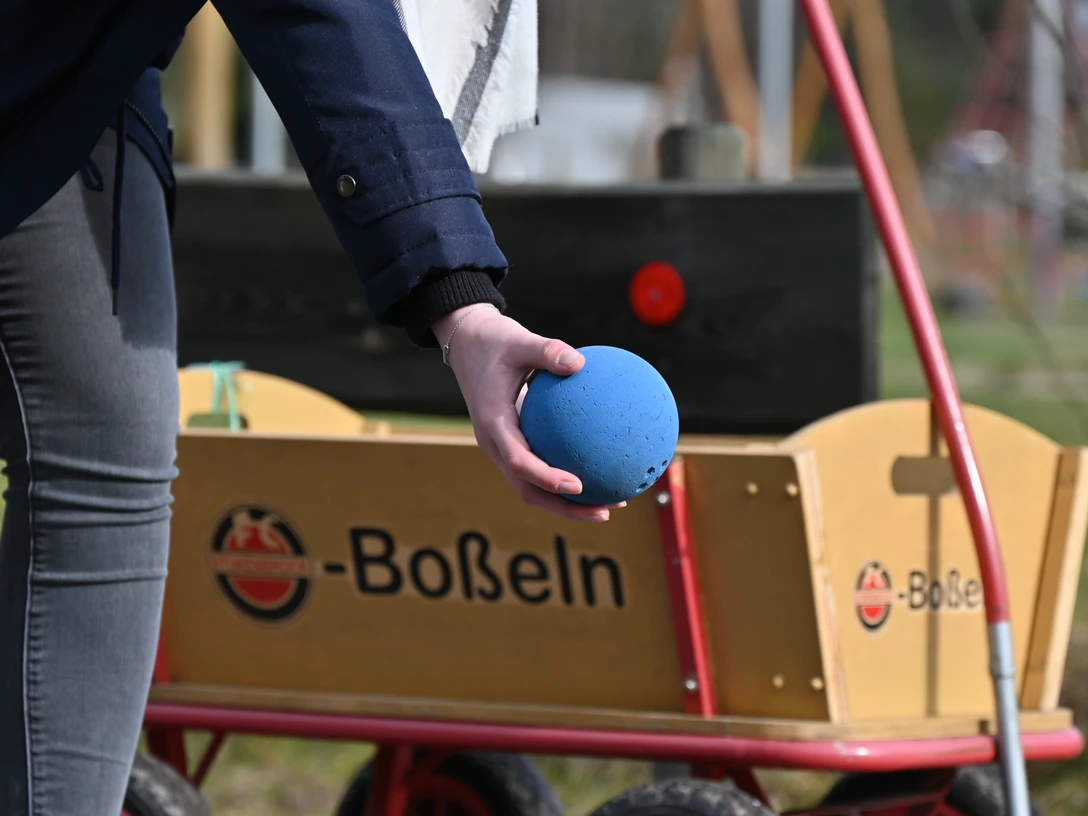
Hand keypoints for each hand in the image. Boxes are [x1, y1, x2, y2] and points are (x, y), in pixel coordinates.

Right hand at [434, 305, 616, 521]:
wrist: (466, 344)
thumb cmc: (493, 341)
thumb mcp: (519, 340)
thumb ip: (548, 351)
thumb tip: (581, 362)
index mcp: (493, 423)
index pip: (519, 461)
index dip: (547, 479)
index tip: (578, 486)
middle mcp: (495, 443)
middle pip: (528, 489)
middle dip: (565, 507)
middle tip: (604, 511)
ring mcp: (501, 447)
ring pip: (532, 487)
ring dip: (566, 501)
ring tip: (609, 502)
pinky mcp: (511, 444)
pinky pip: (538, 468)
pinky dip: (564, 478)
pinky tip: (597, 470)